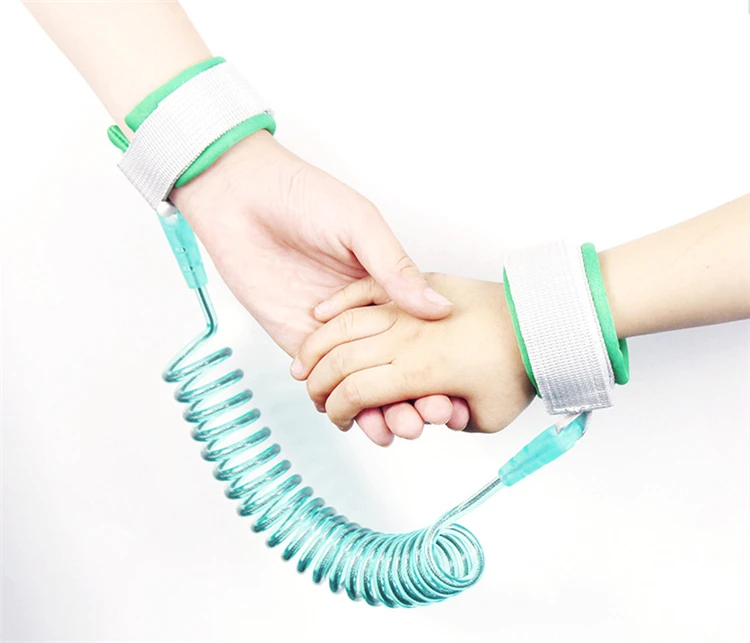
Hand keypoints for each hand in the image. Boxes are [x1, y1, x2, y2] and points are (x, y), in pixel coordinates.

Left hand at [170, 131, 470, 436]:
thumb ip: (395, 268)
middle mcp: (360, 313)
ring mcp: (328, 331)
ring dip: (382, 409)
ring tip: (399, 429)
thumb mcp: (360, 225)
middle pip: (394, 365)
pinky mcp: (295, 340)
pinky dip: (341, 406)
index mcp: (384, 284)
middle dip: (414, 396)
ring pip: (361, 381)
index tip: (454, 391)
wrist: (240, 196)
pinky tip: (362, 424)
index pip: (418, 335)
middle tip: (430, 418)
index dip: (438, 365)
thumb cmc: (303, 196)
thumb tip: (438, 308)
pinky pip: (321, 381)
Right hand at [292, 274, 535, 444]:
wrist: (540, 319)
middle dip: (317, 381)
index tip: (335, 417)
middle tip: (310, 391)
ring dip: (317, 343)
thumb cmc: (518, 368)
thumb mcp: (487, 416)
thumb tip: (427, 415)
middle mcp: (406, 338)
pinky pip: (367, 288)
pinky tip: (321, 312)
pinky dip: (340, 301)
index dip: (336, 409)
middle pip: (342, 360)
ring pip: (344, 323)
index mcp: (419, 372)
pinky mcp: (417, 283)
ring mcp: (408, 307)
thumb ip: (449, 422)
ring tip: (303, 358)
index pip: (356, 394)